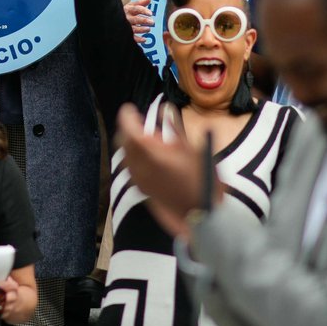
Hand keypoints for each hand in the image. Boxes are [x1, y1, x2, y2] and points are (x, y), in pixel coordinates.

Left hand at [116, 103, 214, 239]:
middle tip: (138, 121)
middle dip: (127, 129)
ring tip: (145, 138)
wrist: (202, 217)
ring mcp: (139, 180)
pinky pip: (130, 167)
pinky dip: (134, 157)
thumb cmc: (203, 182)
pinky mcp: (142, 189)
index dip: (126, 116)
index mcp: (153, 154)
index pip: (129, 129)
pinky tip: (148, 157)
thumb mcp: (195, 150)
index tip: (129, 108)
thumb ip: (175, 128)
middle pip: (123, 142)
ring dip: (130, 143)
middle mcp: (140, 167)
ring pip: (125, 155)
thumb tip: (164, 108)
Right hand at [123, 0, 154, 43]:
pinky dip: (138, 39)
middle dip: (144, 21)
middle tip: (152, 22)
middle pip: (136, 19)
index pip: (136, 9)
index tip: (151, 13)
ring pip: (134, 29)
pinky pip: (132, 37)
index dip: (144, 11)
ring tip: (148, 29)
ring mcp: (126, 27)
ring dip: (142, 29)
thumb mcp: (131, 6)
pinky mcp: (126, 34)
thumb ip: (140, 2)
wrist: (112, 20)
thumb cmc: (125, 12)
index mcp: (128, 10)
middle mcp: (126, 18)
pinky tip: (144, 39)